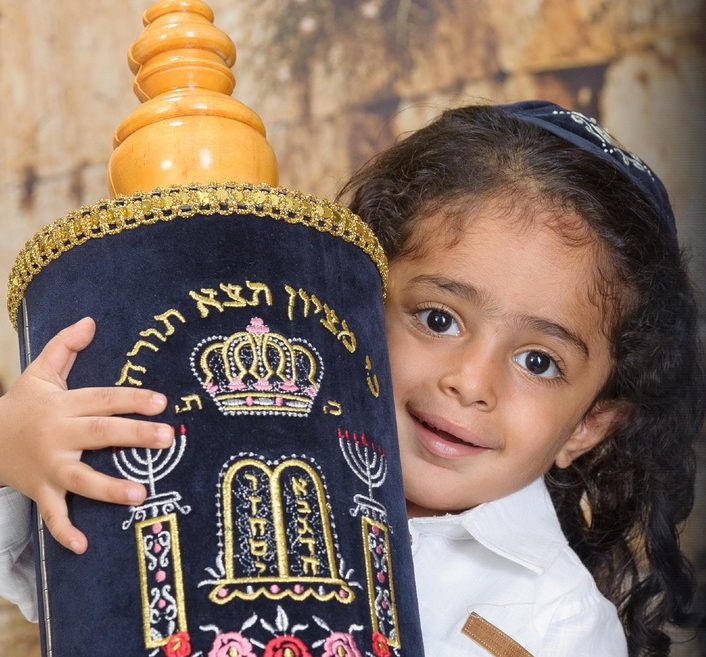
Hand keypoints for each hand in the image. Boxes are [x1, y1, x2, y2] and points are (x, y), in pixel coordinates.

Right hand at [0, 317, 173, 553]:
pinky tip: (84, 545)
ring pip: (81, 479)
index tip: (162, 401)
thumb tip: (90, 320)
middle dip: (134, 436)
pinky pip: (52, 514)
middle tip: (167, 439)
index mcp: (64, 405)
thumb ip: (64, 346)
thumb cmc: (23, 405)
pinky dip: (64, 530)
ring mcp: (49, 466)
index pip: (103, 399)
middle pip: (100, 434)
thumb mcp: (40, 372)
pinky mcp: (40, 490)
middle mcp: (59, 436)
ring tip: (141, 494)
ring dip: (109, 488)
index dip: (132, 399)